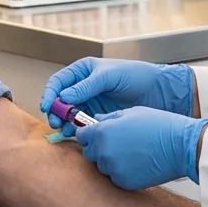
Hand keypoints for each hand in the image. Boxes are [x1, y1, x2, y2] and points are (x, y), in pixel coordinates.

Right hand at [40, 57, 193, 135]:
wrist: (159, 92)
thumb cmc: (136, 76)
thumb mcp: (110, 77)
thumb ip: (87, 86)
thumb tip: (64, 97)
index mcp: (82, 71)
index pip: (58, 82)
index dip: (50, 94)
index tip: (48, 106)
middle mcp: (83, 87)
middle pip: (60, 100)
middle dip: (56, 111)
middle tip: (56, 122)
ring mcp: (90, 103)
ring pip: (69, 115)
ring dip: (64, 123)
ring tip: (65, 131)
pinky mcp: (98, 117)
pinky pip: (81, 124)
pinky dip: (76, 130)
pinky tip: (76, 135)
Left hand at [73, 107, 207, 189]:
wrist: (180, 146)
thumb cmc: (158, 124)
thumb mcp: (131, 113)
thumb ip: (109, 118)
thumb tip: (95, 120)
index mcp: (102, 132)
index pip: (81, 135)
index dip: (88, 134)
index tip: (95, 134)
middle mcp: (103, 152)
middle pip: (89, 152)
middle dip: (98, 148)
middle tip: (117, 143)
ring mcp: (113, 169)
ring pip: (103, 166)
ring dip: (110, 160)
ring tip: (131, 153)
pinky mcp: (124, 182)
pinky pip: (115, 177)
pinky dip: (122, 172)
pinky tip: (137, 163)